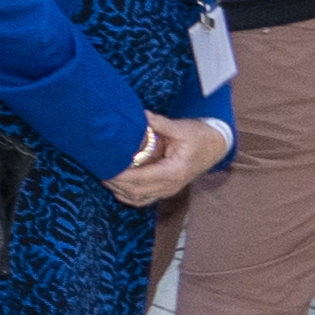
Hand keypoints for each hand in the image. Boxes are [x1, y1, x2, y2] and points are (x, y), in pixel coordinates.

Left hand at [112, 111, 231, 207]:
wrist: (216, 146)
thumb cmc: (199, 137)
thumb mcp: (181, 128)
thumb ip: (159, 123)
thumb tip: (140, 115)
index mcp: (174, 171)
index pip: (141, 179)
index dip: (121, 176)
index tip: (105, 168)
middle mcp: (171, 185)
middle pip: (136, 192)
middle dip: (115, 183)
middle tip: (98, 170)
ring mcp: (168, 190)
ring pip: (138, 198)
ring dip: (119, 190)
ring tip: (103, 176)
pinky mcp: (166, 189)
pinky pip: (143, 198)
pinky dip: (128, 194)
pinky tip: (116, 185)